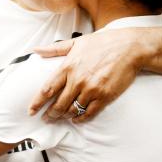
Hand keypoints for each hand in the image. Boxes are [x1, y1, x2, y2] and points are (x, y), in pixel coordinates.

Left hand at [28, 29, 145, 122]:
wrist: (130, 48)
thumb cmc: (103, 43)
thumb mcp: (76, 42)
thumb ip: (55, 49)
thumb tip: (36, 50)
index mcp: (68, 66)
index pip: (47, 89)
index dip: (37, 102)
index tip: (31, 110)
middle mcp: (78, 80)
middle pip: (58, 104)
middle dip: (50, 114)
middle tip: (46, 119)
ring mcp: (91, 89)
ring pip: (72, 110)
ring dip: (65, 116)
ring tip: (61, 118)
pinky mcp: (104, 96)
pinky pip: (89, 113)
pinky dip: (81, 118)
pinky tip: (76, 119)